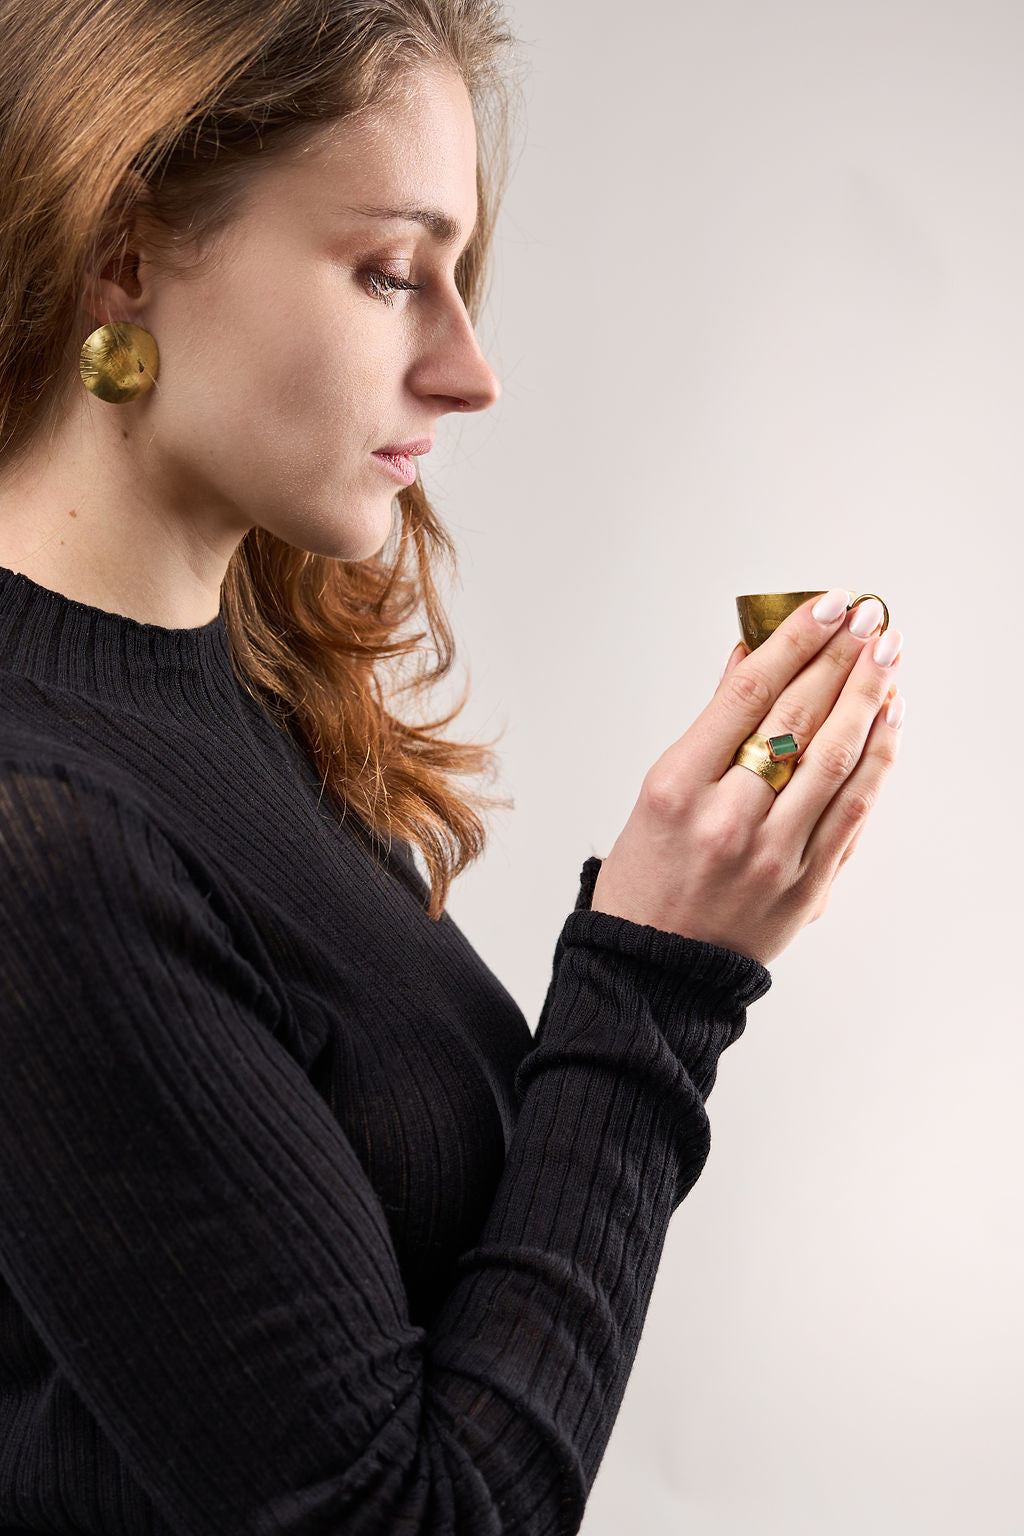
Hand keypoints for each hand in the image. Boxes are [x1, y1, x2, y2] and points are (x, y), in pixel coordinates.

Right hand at [589, 592, 903, 965]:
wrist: (653, 970)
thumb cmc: (647, 878)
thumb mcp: (657, 793)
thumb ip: (709, 725)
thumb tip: (748, 657)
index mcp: (676, 788)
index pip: (748, 695)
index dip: (794, 642)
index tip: (825, 606)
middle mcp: (725, 819)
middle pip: (796, 719)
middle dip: (839, 659)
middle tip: (868, 618)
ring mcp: (770, 856)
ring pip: (833, 761)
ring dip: (867, 700)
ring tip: (886, 656)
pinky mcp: (805, 887)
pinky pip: (852, 812)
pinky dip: (876, 761)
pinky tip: (889, 721)